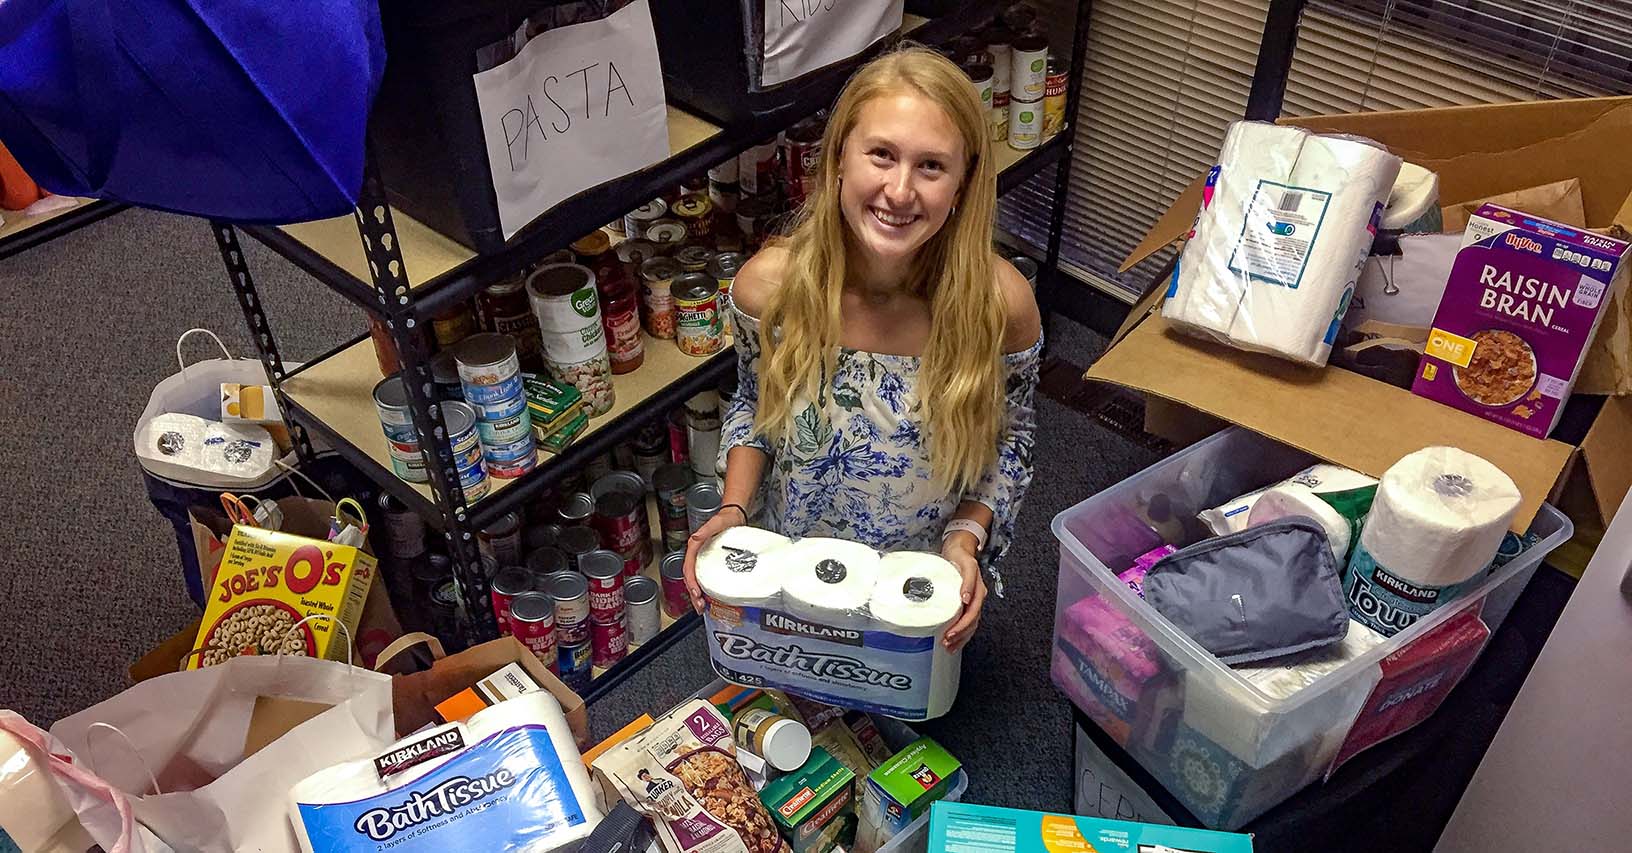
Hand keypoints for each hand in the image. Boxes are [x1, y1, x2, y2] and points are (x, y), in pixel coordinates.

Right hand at [682, 504, 748, 612]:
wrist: (734, 516)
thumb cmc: (724, 518)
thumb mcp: (716, 522)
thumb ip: (705, 530)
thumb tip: (695, 538)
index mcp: (694, 548)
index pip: (688, 568)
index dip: (691, 581)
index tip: (696, 592)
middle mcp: (697, 555)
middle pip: (690, 578)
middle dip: (693, 594)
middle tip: (699, 606)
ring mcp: (703, 560)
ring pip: (696, 580)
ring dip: (697, 595)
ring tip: (702, 607)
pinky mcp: (711, 563)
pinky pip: (705, 578)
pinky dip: (705, 590)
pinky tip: (710, 598)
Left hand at [941, 532, 984, 651]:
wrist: (959, 548)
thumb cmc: (961, 555)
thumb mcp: (965, 564)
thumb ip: (967, 580)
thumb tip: (965, 598)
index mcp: (978, 590)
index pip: (972, 612)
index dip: (962, 624)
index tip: (951, 632)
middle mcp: (977, 598)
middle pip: (972, 622)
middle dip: (960, 635)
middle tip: (946, 642)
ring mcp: (972, 601)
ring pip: (970, 625)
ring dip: (960, 638)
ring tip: (948, 646)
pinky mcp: (966, 603)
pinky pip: (966, 622)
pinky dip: (960, 633)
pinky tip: (952, 641)